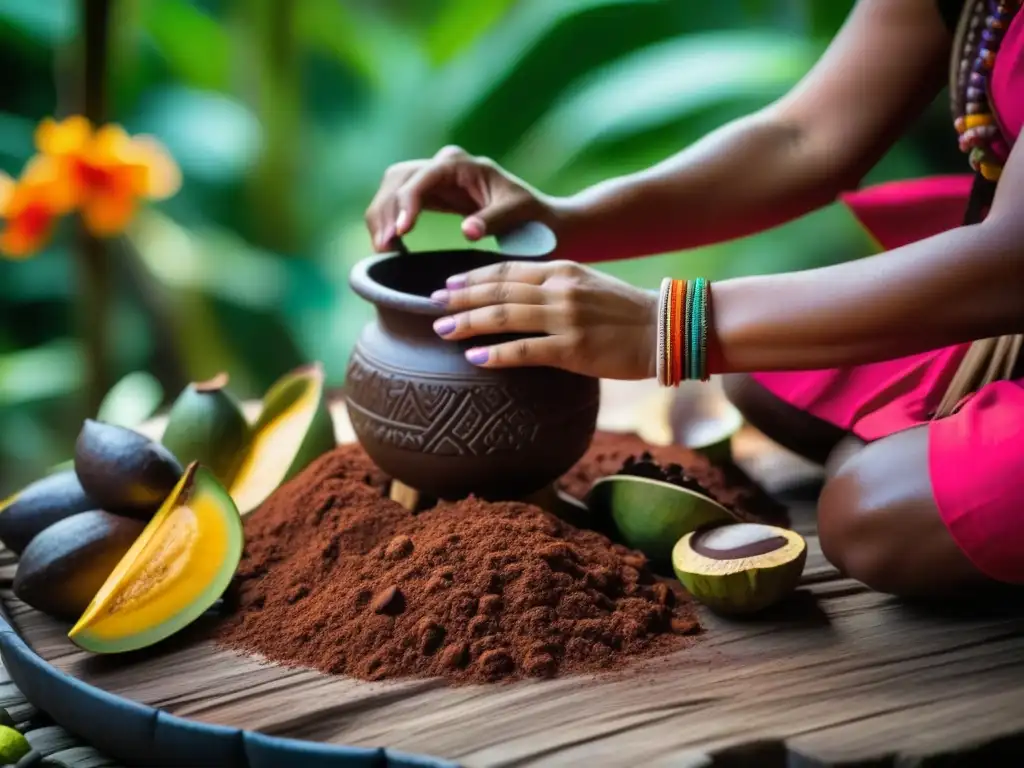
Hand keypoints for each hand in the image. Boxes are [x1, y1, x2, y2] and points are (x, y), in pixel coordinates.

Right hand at [365, 145, 557, 250]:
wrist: (535, 216)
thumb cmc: (530, 214)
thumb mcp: (517, 215)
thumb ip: (492, 220)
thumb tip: (467, 231)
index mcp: (460, 164)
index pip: (422, 178)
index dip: (407, 203)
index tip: (402, 232)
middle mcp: (441, 165)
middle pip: (397, 180)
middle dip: (386, 212)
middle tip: (384, 247)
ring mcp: (431, 178)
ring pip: (390, 189)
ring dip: (381, 218)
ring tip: (382, 251)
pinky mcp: (428, 194)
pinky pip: (397, 203)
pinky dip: (388, 222)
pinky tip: (390, 247)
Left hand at [430, 260, 657, 379]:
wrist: (664, 330)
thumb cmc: (625, 310)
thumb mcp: (587, 284)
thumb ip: (553, 285)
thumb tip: (515, 296)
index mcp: (561, 270)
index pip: (506, 270)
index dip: (472, 277)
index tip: (446, 284)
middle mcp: (559, 289)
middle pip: (498, 291)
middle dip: (461, 298)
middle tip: (432, 305)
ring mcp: (565, 319)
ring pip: (504, 317)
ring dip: (468, 322)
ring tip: (441, 328)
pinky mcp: (572, 349)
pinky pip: (524, 350)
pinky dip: (495, 353)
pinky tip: (473, 356)